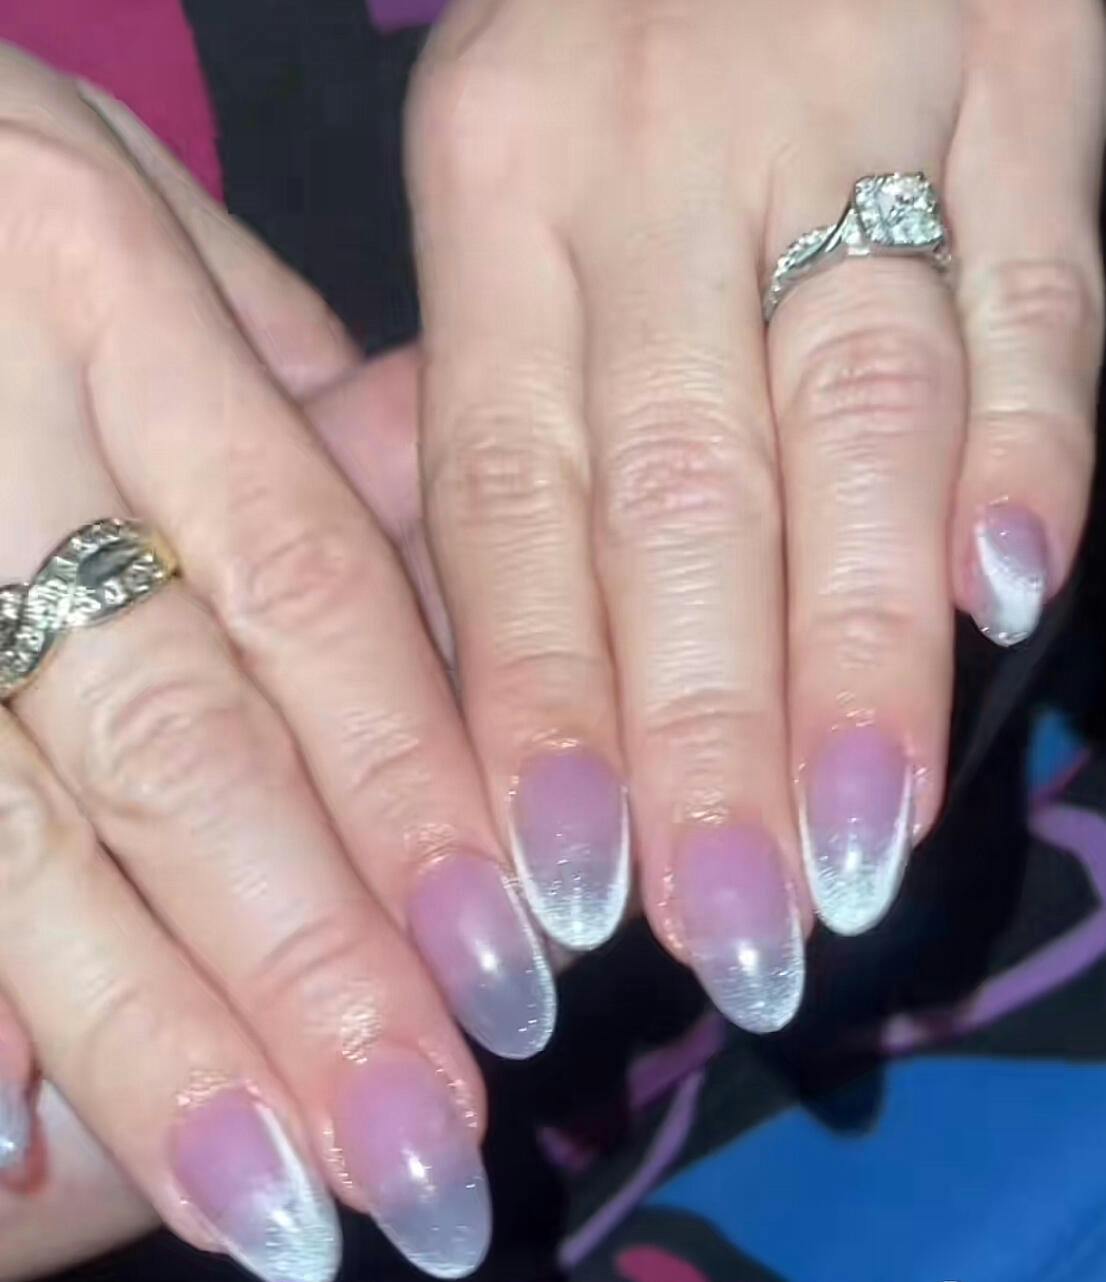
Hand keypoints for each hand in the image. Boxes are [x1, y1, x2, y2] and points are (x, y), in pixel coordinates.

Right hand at [0, 47, 553, 1281]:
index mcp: (103, 296)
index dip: (408, 783)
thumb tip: (472, 557)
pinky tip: (24, 1150)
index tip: (511, 966)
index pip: (305, 582)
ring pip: (18, 826)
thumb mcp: (157, 233)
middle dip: (300, 958)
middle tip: (420, 1152)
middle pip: (172, 737)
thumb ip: (307, 400)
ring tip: (279, 1202)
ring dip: (148, 1034)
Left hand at [406, 0, 1104, 1027]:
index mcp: (499, 186)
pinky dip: (1030, 438)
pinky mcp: (1019, 56)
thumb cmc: (600, 39)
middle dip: (706, 738)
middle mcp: (656, 158)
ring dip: (859, 651)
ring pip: (855, 417)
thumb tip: (515, 671)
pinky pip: (1033, 274)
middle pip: (681, 493)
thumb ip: (499, 398)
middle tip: (735, 935)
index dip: (542, 705)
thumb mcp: (497, 183)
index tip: (572, 893)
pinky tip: (1012, 595)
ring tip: (857, 846)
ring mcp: (849, 98)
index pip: (512, 493)